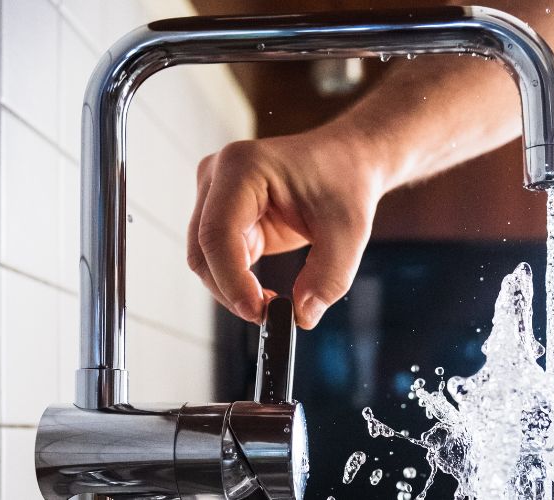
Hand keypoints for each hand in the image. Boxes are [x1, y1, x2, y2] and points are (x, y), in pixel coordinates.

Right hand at [187, 125, 386, 328]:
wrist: (347, 161)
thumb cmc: (346, 181)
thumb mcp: (349, 231)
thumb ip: (329, 276)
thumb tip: (302, 315)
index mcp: (243, 167)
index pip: (218, 232)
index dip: (231, 279)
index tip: (259, 311)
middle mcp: (218, 176)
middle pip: (203, 249)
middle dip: (231, 290)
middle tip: (269, 316)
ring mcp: (215, 195)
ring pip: (205, 259)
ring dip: (233, 289)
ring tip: (273, 304)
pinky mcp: (223, 215)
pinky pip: (219, 259)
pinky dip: (238, 282)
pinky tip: (266, 293)